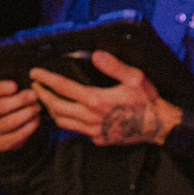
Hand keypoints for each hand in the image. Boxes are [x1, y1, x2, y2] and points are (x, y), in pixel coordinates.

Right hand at [0, 78, 42, 152]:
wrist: (7, 125)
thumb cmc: (5, 101)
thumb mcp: (2, 91)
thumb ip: (8, 87)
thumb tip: (23, 84)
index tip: (14, 85)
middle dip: (19, 100)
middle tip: (33, 95)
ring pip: (8, 122)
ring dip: (26, 113)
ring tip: (37, 107)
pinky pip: (16, 136)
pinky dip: (29, 127)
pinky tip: (36, 119)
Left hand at [28, 49, 180, 145]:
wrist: (158, 127)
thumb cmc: (147, 101)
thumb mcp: (134, 77)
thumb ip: (113, 65)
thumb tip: (96, 55)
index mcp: (96, 100)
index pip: (62, 88)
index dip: (46, 79)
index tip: (35, 73)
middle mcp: (91, 118)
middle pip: (56, 107)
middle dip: (42, 96)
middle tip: (36, 86)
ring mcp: (94, 131)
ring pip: (62, 122)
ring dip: (51, 110)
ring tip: (46, 100)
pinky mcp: (98, 140)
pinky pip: (76, 131)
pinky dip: (66, 121)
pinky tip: (66, 114)